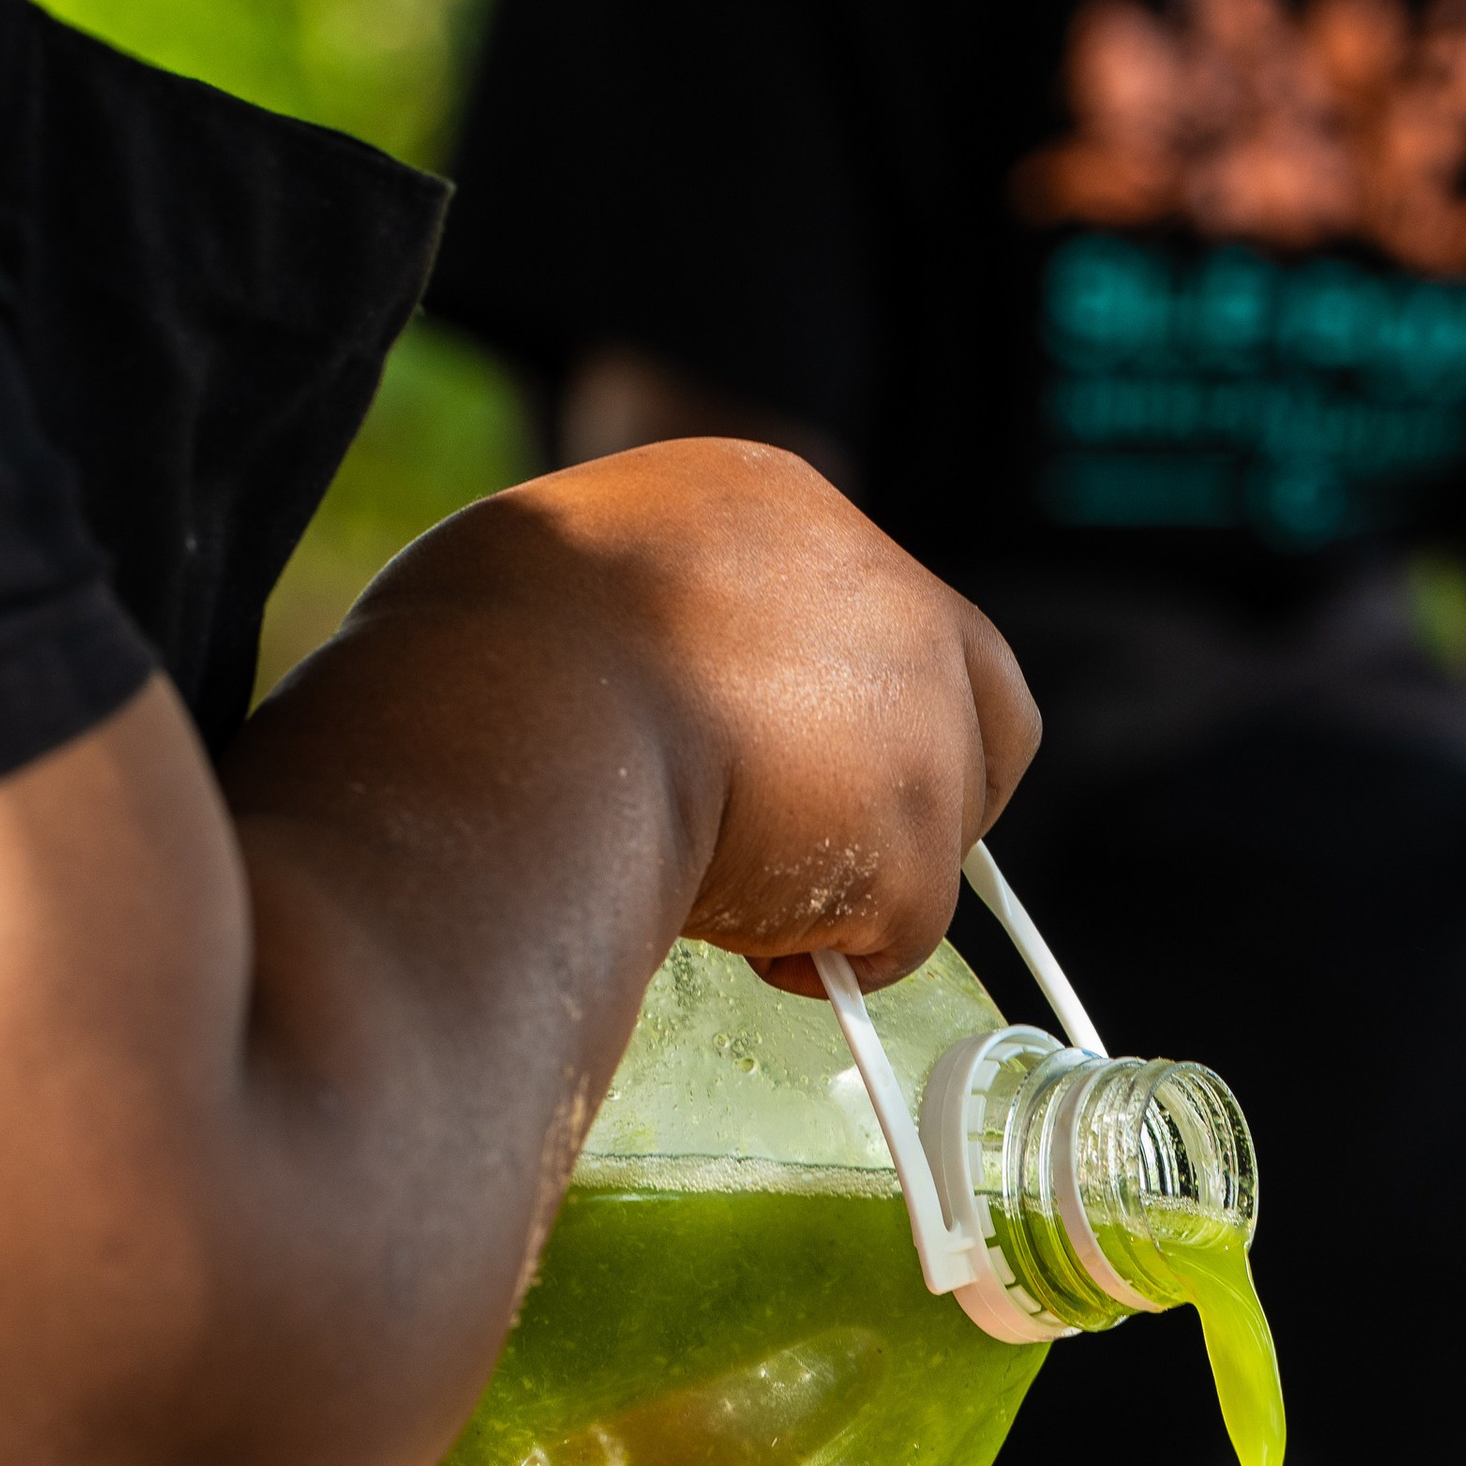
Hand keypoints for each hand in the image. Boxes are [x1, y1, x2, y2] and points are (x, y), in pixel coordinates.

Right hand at [521, 438, 1039, 993]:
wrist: (525, 712)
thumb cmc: (483, 656)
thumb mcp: (569, 582)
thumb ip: (651, 620)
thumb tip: (642, 696)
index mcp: (780, 508)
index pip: (884, 604)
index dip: (862, 701)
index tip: (807, 763)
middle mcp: (884, 593)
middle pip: (981, 711)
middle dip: (924, 798)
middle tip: (823, 855)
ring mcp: (919, 717)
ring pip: (930, 836)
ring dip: (846, 883)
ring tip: (729, 901)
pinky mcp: (916, 836)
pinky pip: (899, 931)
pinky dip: (830, 958)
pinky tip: (741, 945)